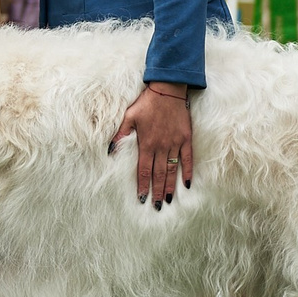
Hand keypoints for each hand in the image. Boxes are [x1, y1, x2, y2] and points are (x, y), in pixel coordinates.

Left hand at [110, 82, 192, 206]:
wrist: (168, 90)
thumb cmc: (146, 103)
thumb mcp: (129, 117)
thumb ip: (120, 135)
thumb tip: (109, 151)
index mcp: (146, 144)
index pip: (143, 170)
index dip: (143, 185)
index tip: (141, 198)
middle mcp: (161, 147)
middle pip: (158, 174)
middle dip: (156, 191)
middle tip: (155, 206)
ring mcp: (175, 144)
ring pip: (172, 170)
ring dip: (169, 186)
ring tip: (168, 200)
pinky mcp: (186, 138)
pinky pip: (188, 159)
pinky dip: (187, 171)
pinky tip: (187, 184)